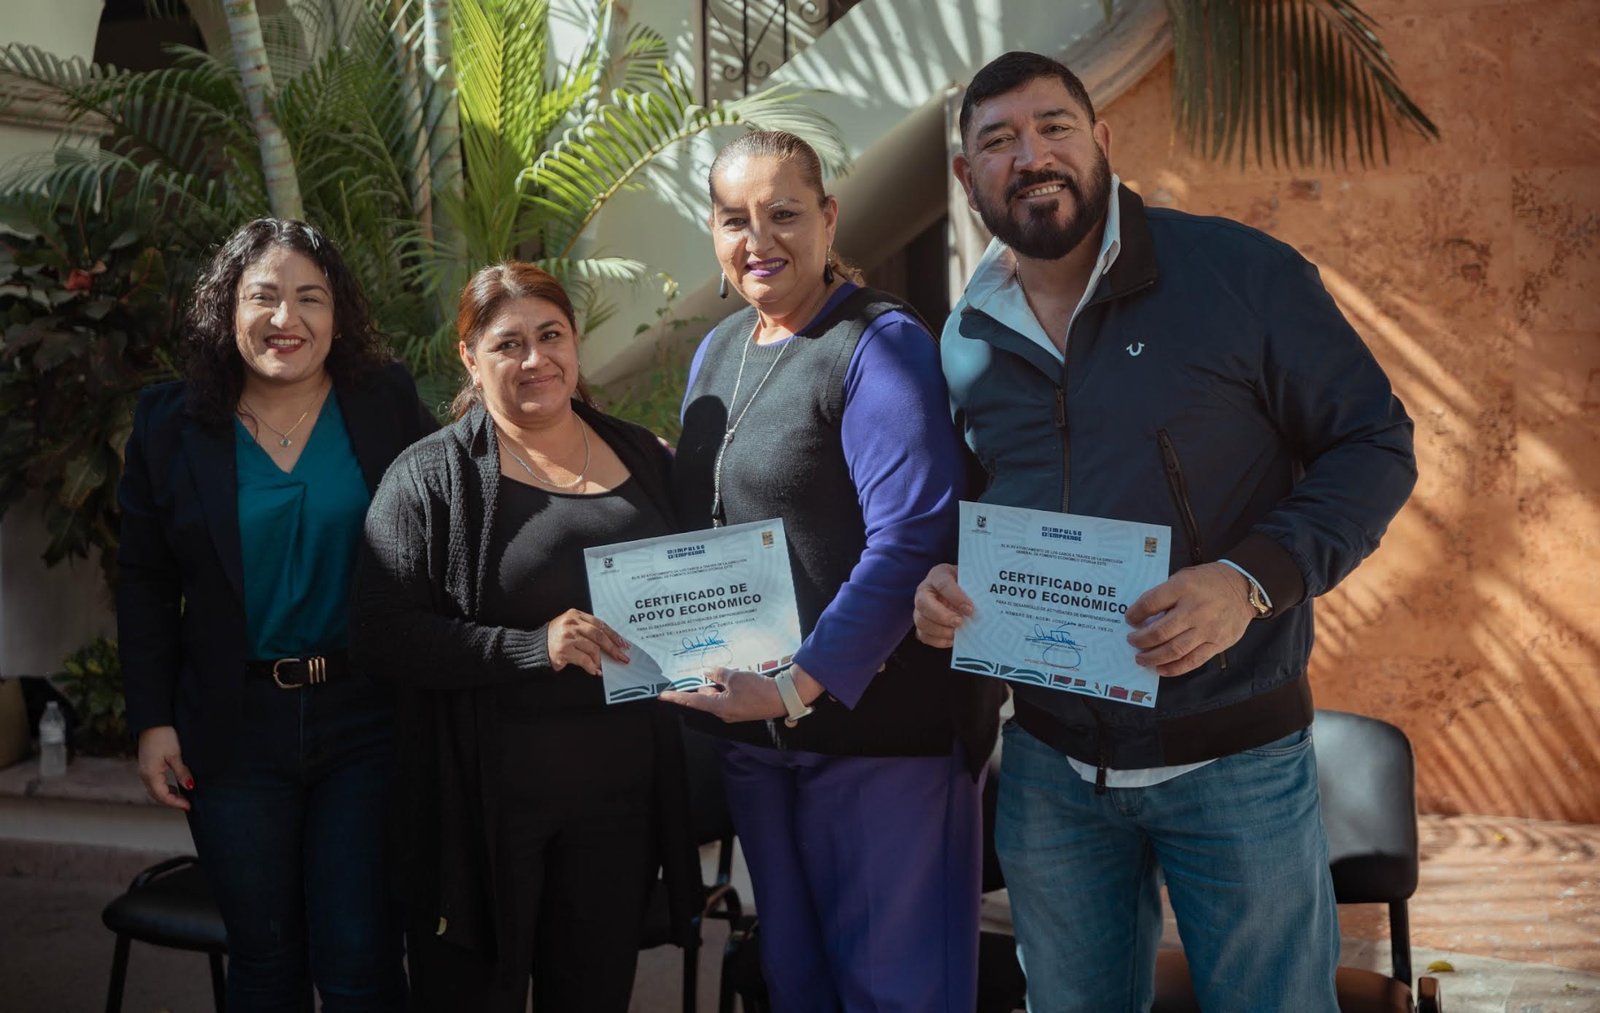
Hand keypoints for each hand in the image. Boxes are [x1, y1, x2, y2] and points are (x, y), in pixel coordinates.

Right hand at [136, 726, 192, 811]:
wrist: (153, 722)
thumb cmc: (163, 735)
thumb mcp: (175, 755)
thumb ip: (181, 772)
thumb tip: (189, 787)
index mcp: (150, 773)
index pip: (163, 796)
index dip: (176, 803)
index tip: (188, 806)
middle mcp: (144, 774)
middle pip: (157, 795)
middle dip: (172, 801)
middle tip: (187, 804)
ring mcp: (144, 770)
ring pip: (155, 790)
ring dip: (168, 795)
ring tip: (182, 797)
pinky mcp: (147, 765)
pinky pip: (154, 783)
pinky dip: (164, 788)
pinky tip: (174, 786)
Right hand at [546, 609, 629, 675]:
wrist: (536, 647)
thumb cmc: (555, 637)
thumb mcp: (570, 626)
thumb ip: (586, 629)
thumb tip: (609, 643)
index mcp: (575, 615)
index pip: (600, 624)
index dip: (613, 635)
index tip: (623, 644)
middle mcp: (571, 624)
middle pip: (599, 635)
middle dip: (613, 648)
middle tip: (621, 656)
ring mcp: (567, 637)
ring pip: (593, 648)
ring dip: (600, 659)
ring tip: (602, 665)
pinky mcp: (564, 650)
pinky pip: (584, 660)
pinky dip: (592, 666)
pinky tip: (595, 670)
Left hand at [660, 666, 798, 722]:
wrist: (782, 698)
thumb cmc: (758, 689)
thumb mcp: (735, 677)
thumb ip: (718, 674)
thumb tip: (707, 671)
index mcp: (718, 707)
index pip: (692, 701)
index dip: (677, 697)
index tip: (663, 696)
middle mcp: (723, 712)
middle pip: (704, 698)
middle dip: (700, 686)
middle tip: (696, 674)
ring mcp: (733, 711)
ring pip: (716, 697)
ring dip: (714, 685)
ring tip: (716, 671)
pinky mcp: (742, 708)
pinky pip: (727, 697)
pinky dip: (724, 687)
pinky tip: (729, 677)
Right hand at [913, 563, 972, 648]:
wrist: (957, 590)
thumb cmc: (964, 584)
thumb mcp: (969, 579)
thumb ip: (973, 588)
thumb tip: (984, 604)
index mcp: (937, 575)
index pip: (943, 584)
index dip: (955, 597)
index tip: (970, 609)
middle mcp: (924, 591)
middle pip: (923, 603)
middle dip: (942, 615)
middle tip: (959, 622)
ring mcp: (919, 609)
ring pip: (921, 621)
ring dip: (939, 630)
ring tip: (956, 633)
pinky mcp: (921, 624)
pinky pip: (923, 635)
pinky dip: (938, 641)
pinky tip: (953, 639)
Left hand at [1125, 562, 1254, 676]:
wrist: (1243, 588)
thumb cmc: (1208, 581)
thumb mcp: (1184, 577)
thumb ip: (1165, 594)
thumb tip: (1143, 615)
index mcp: (1183, 588)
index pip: (1150, 603)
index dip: (1135, 614)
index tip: (1129, 620)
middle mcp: (1195, 610)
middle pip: (1160, 631)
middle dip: (1140, 640)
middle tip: (1131, 642)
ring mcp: (1207, 629)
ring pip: (1174, 650)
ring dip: (1153, 657)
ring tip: (1141, 658)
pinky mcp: (1218, 644)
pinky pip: (1192, 661)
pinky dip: (1174, 668)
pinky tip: (1160, 669)